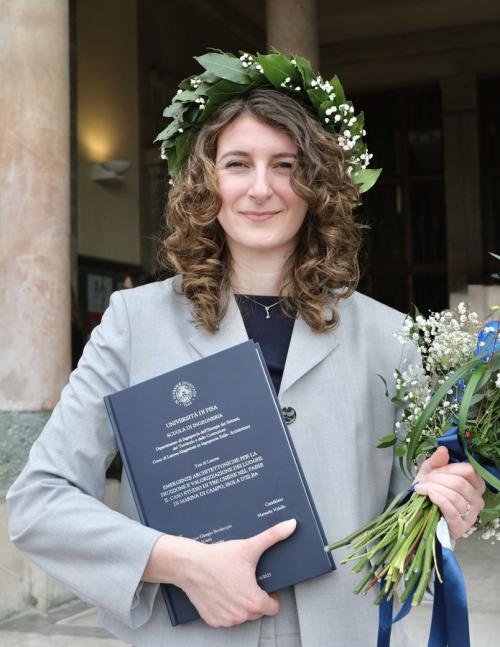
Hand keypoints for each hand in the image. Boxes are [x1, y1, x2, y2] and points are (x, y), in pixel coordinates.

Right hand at [143, 518, 296, 626]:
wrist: (190, 565)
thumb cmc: (218, 558)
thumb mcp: (249, 546)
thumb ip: (273, 536)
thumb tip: (291, 525)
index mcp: (253, 601)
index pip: (273, 607)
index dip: (270, 595)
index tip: (262, 584)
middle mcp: (241, 615)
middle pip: (257, 611)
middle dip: (254, 598)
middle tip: (245, 580)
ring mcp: (226, 620)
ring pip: (242, 615)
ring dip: (240, 604)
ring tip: (232, 584)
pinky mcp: (213, 620)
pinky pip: (226, 618)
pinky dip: (225, 608)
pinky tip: (221, 592)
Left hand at [413, 446, 485, 539]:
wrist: (422, 513)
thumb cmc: (431, 490)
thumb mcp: (430, 472)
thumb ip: (436, 461)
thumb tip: (443, 449)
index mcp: (474, 484)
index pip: (468, 471)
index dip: (449, 468)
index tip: (434, 470)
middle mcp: (477, 499)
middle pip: (460, 483)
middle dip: (437, 479)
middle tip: (424, 481)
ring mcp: (471, 515)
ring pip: (454, 496)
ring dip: (434, 489)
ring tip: (421, 488)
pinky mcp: (460, 526)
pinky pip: (451, 509)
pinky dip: (437, 499)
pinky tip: (427, 495)